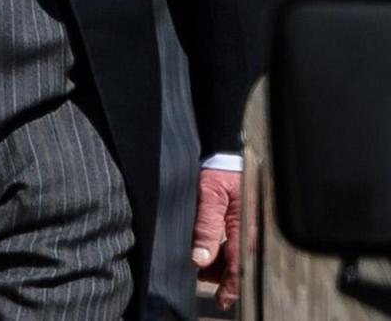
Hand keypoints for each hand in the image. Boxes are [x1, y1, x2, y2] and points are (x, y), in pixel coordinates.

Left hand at [192, 168, 240, 310]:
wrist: (229, 151)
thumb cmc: (220, 170)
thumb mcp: (209, 195)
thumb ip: (206, 227)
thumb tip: (199, 259)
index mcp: (246, 224)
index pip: (239, 263)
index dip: (230, 284)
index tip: (222, 300)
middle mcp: (251, 228)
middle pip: (239, 262)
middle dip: (223, 274)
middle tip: (204, 277)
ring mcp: (250, 224)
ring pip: (238, 254)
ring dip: (222, 263)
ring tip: (204, 265)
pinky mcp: (247, 220)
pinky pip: (238, 243)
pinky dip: (226, 251)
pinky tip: (213, 252)